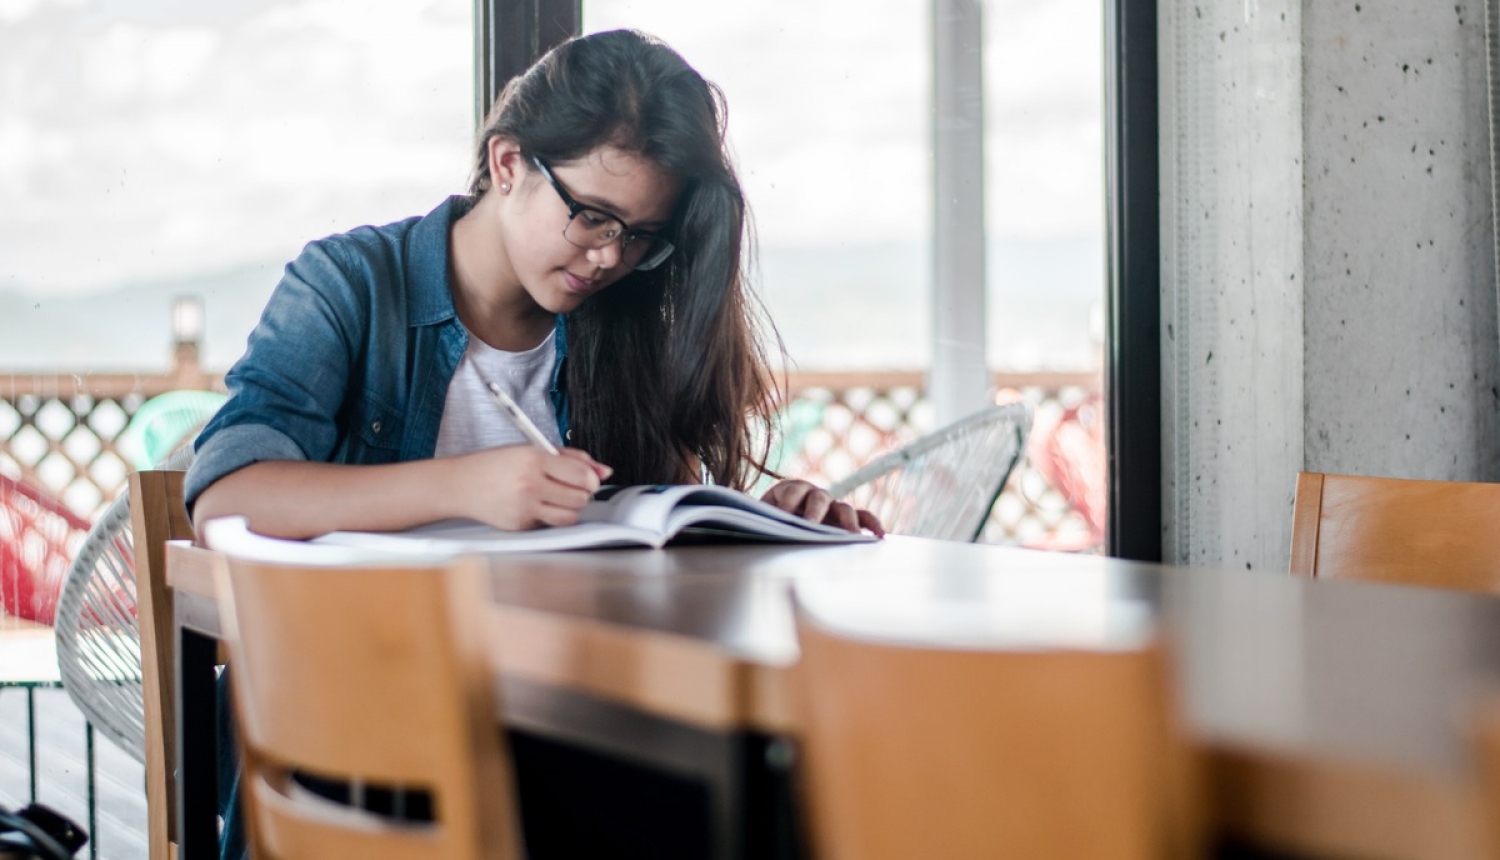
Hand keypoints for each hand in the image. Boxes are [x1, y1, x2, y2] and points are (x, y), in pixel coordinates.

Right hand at [451, 445, 611, 529]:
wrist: (460, 485)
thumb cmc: (496, 465)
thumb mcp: (532, 450)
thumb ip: (571, 458)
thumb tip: (604, 471)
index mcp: (533, 459)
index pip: (581, 474)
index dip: (592, 479)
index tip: (589, 479)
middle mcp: (529, 484)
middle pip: (580, 497)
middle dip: (582, 493)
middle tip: (570, 487)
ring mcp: (524, 508)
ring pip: (570, 516)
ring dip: (570, 507)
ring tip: (556, 497)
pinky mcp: (520, 526)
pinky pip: (550, 525)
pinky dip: (550, 516)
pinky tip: (536, 505)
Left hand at [760, 479, 884, 536]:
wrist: (776, 520)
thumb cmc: (768, 520)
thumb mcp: (761, 517)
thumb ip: (761, 519)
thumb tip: (756, 526)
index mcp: (790, 489)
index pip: (792, 491)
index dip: (788, 501)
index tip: (783, 514)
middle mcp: (814, 494)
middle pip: (819, 498)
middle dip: (816, 511)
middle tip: (812, 525)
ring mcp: (832, 505)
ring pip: (844, 508)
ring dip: (848, 521)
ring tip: (852, 535)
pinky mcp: (845, 518)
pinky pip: (862, 518)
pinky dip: (872, 524)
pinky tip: (880, 536)